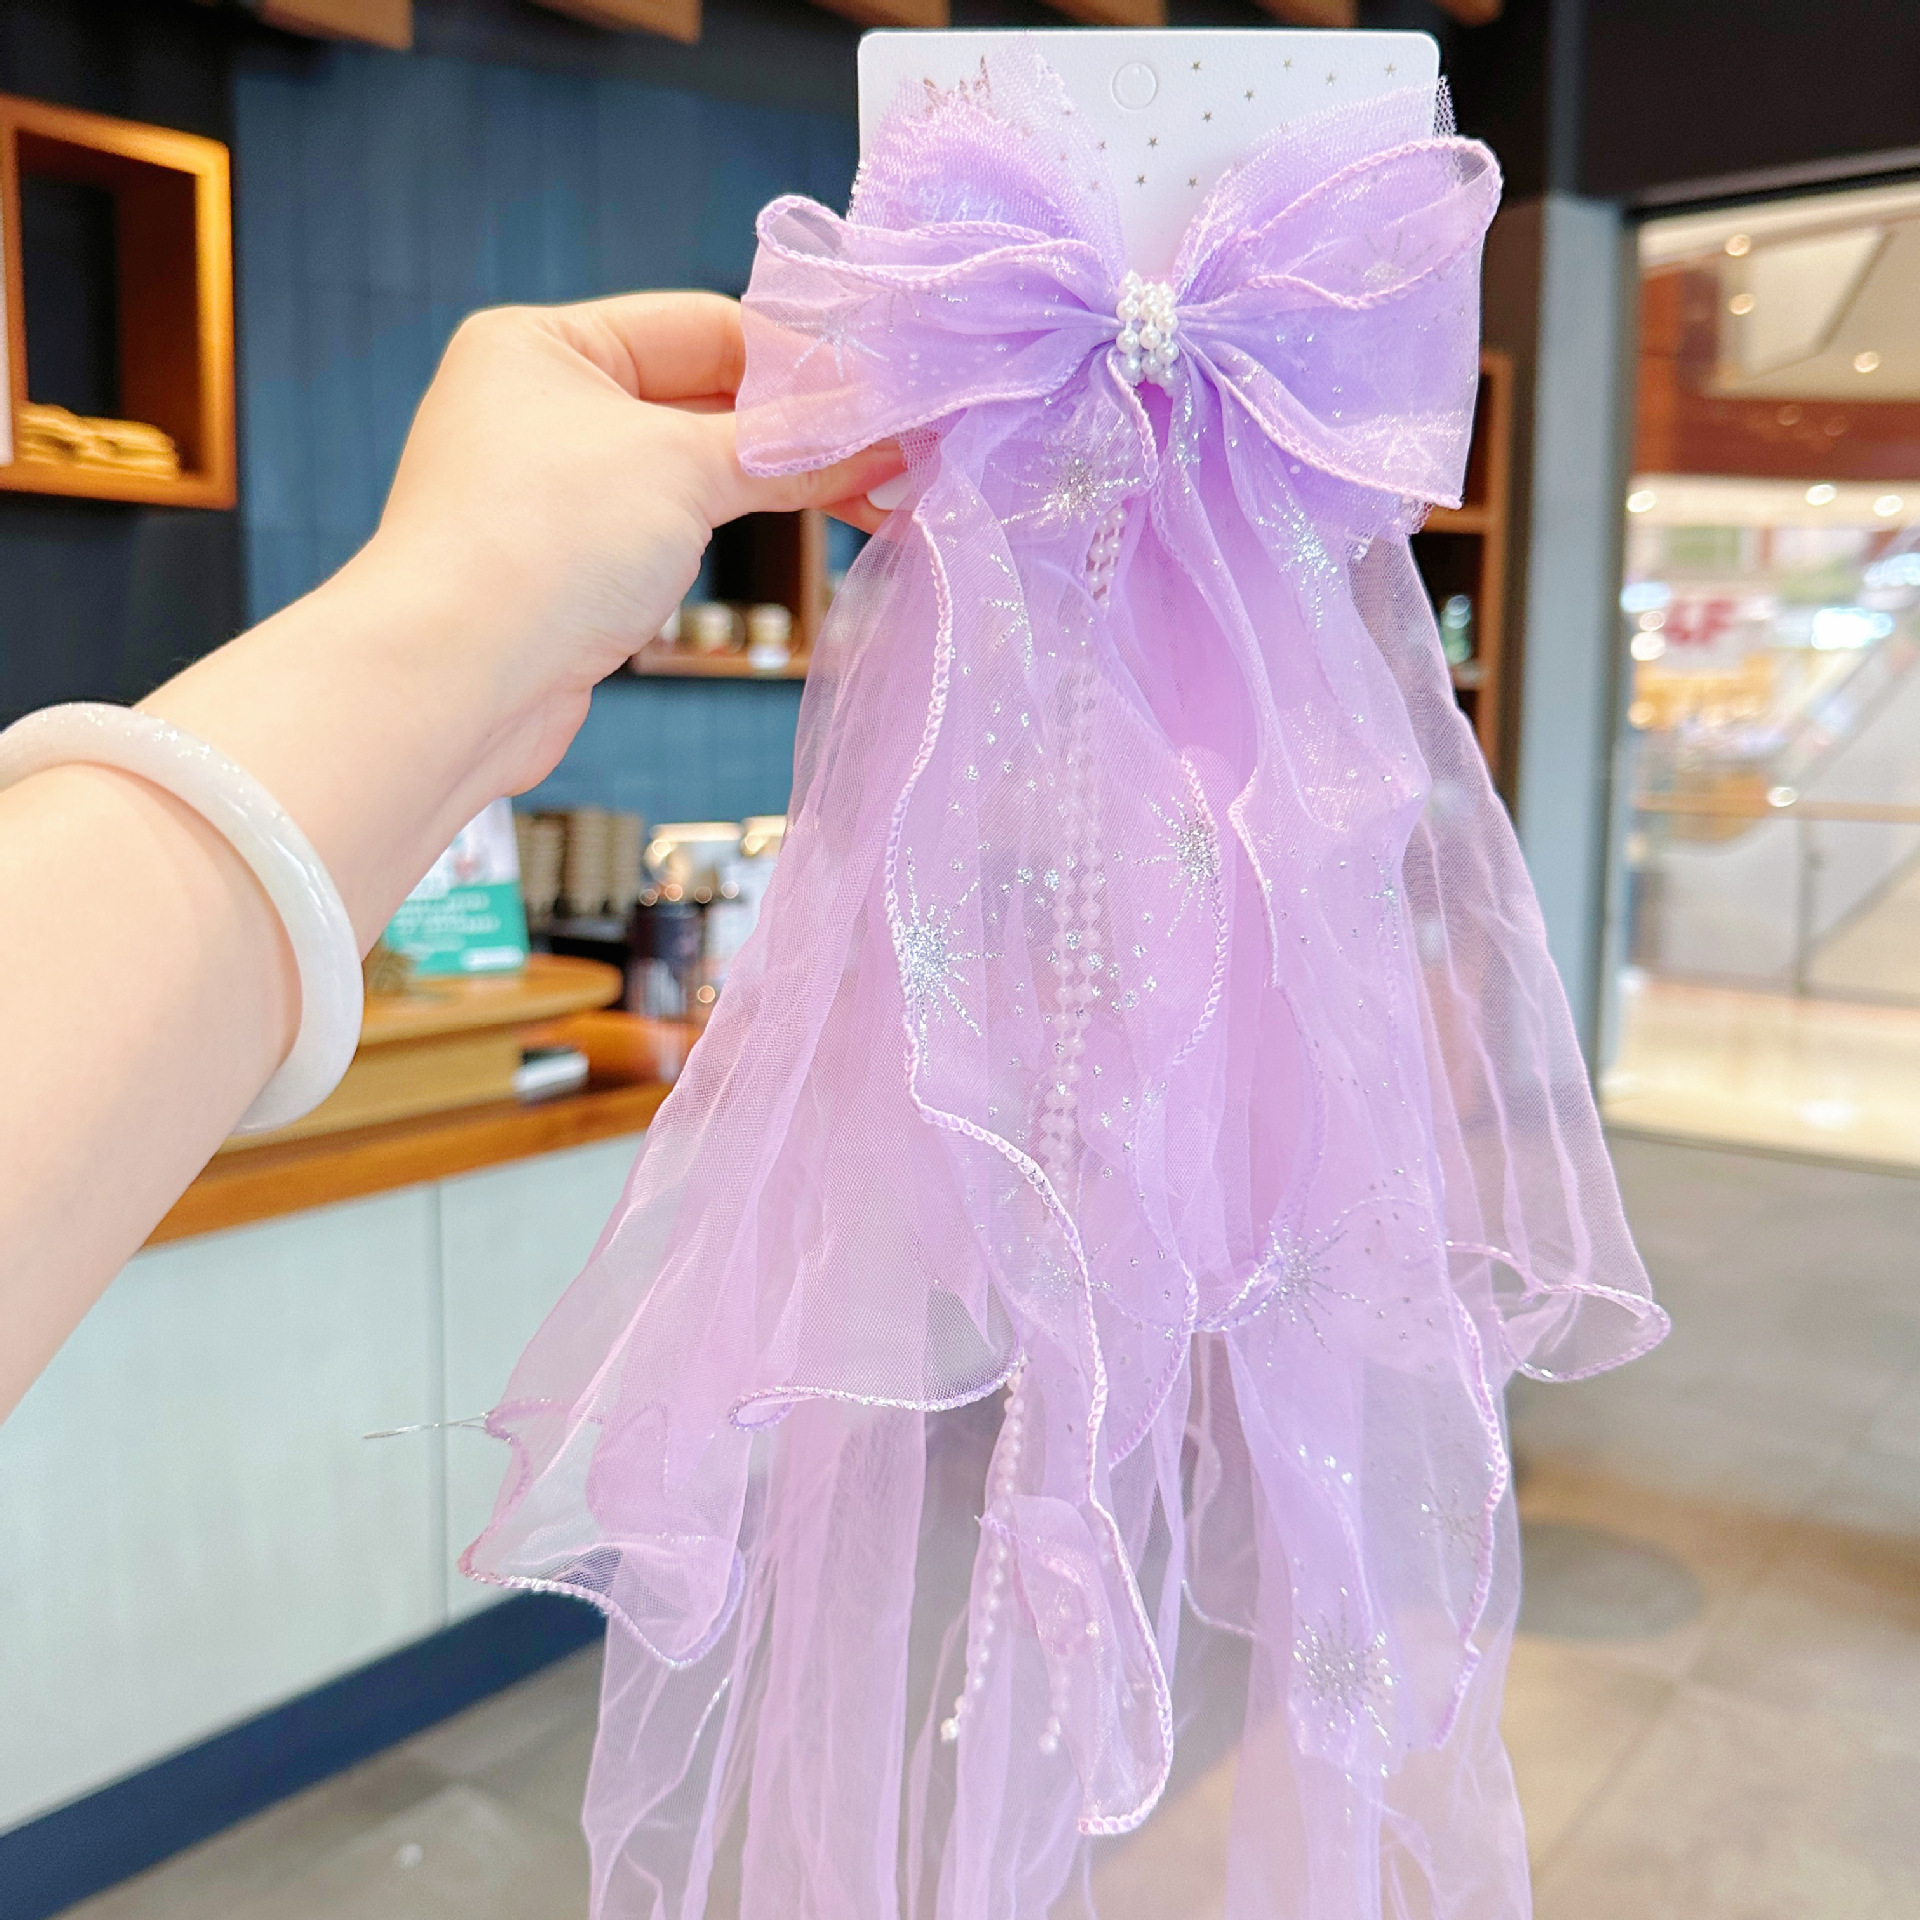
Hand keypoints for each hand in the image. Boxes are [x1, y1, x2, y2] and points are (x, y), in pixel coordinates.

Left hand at [361, 291, 902, 796]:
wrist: (452, 682)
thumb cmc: (544, 541)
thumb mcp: (683, 468)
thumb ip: (790, 447)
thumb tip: (888, 436)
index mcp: (545, 345)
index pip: (703, 327)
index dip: (802, 362)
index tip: (889, 398)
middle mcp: (543, 407)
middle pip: (703, 398)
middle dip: (801, 430)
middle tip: (899, 457)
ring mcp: (554, 492)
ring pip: (692, 469)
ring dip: (778, 481)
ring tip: (875, 498)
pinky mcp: (569, 569)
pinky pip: (670, 529)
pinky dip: (733, 530)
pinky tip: (800, 533)